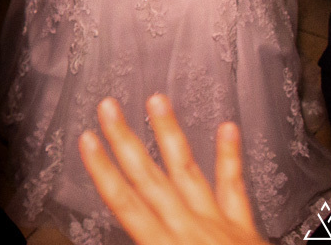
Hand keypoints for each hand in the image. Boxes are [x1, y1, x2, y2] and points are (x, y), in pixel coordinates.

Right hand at [80, 95, 266, 244]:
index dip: (102, 170)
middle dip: (125, 141)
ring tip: (158, 99)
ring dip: (170, 134)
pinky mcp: (244, 227)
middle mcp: (188, 229)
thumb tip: (124, 238)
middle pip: (149, 179)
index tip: (86, 140)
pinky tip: (228, 127)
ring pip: (187, 171)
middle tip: (109, 106)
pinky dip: (231, 156)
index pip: (125, 203)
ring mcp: (217, 224)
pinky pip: (235, 187)